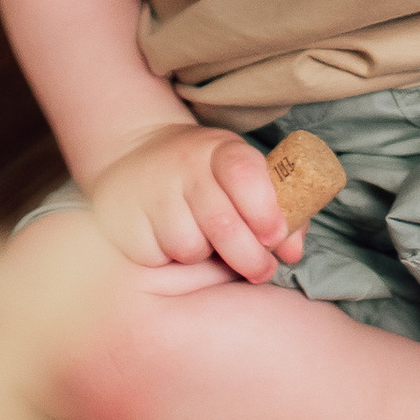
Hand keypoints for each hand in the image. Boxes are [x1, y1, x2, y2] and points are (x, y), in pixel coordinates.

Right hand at [85, 124, 302, 281]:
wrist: (134, 156)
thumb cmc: (206, 177)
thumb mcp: (243, 178)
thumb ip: (277, 212)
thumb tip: (292, 253)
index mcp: (219, 150)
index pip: (243, 172)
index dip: (265, 209)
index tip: (275, 236)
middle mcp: (183, 166)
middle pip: (222, 222)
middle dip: (249, 256)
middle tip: (262, 270)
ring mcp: (152, 192)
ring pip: (192, 246)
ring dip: (206, 256)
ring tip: (205, 240)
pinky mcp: (126, 219)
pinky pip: (163, 255)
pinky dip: (176, 259)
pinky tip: (174, 239)